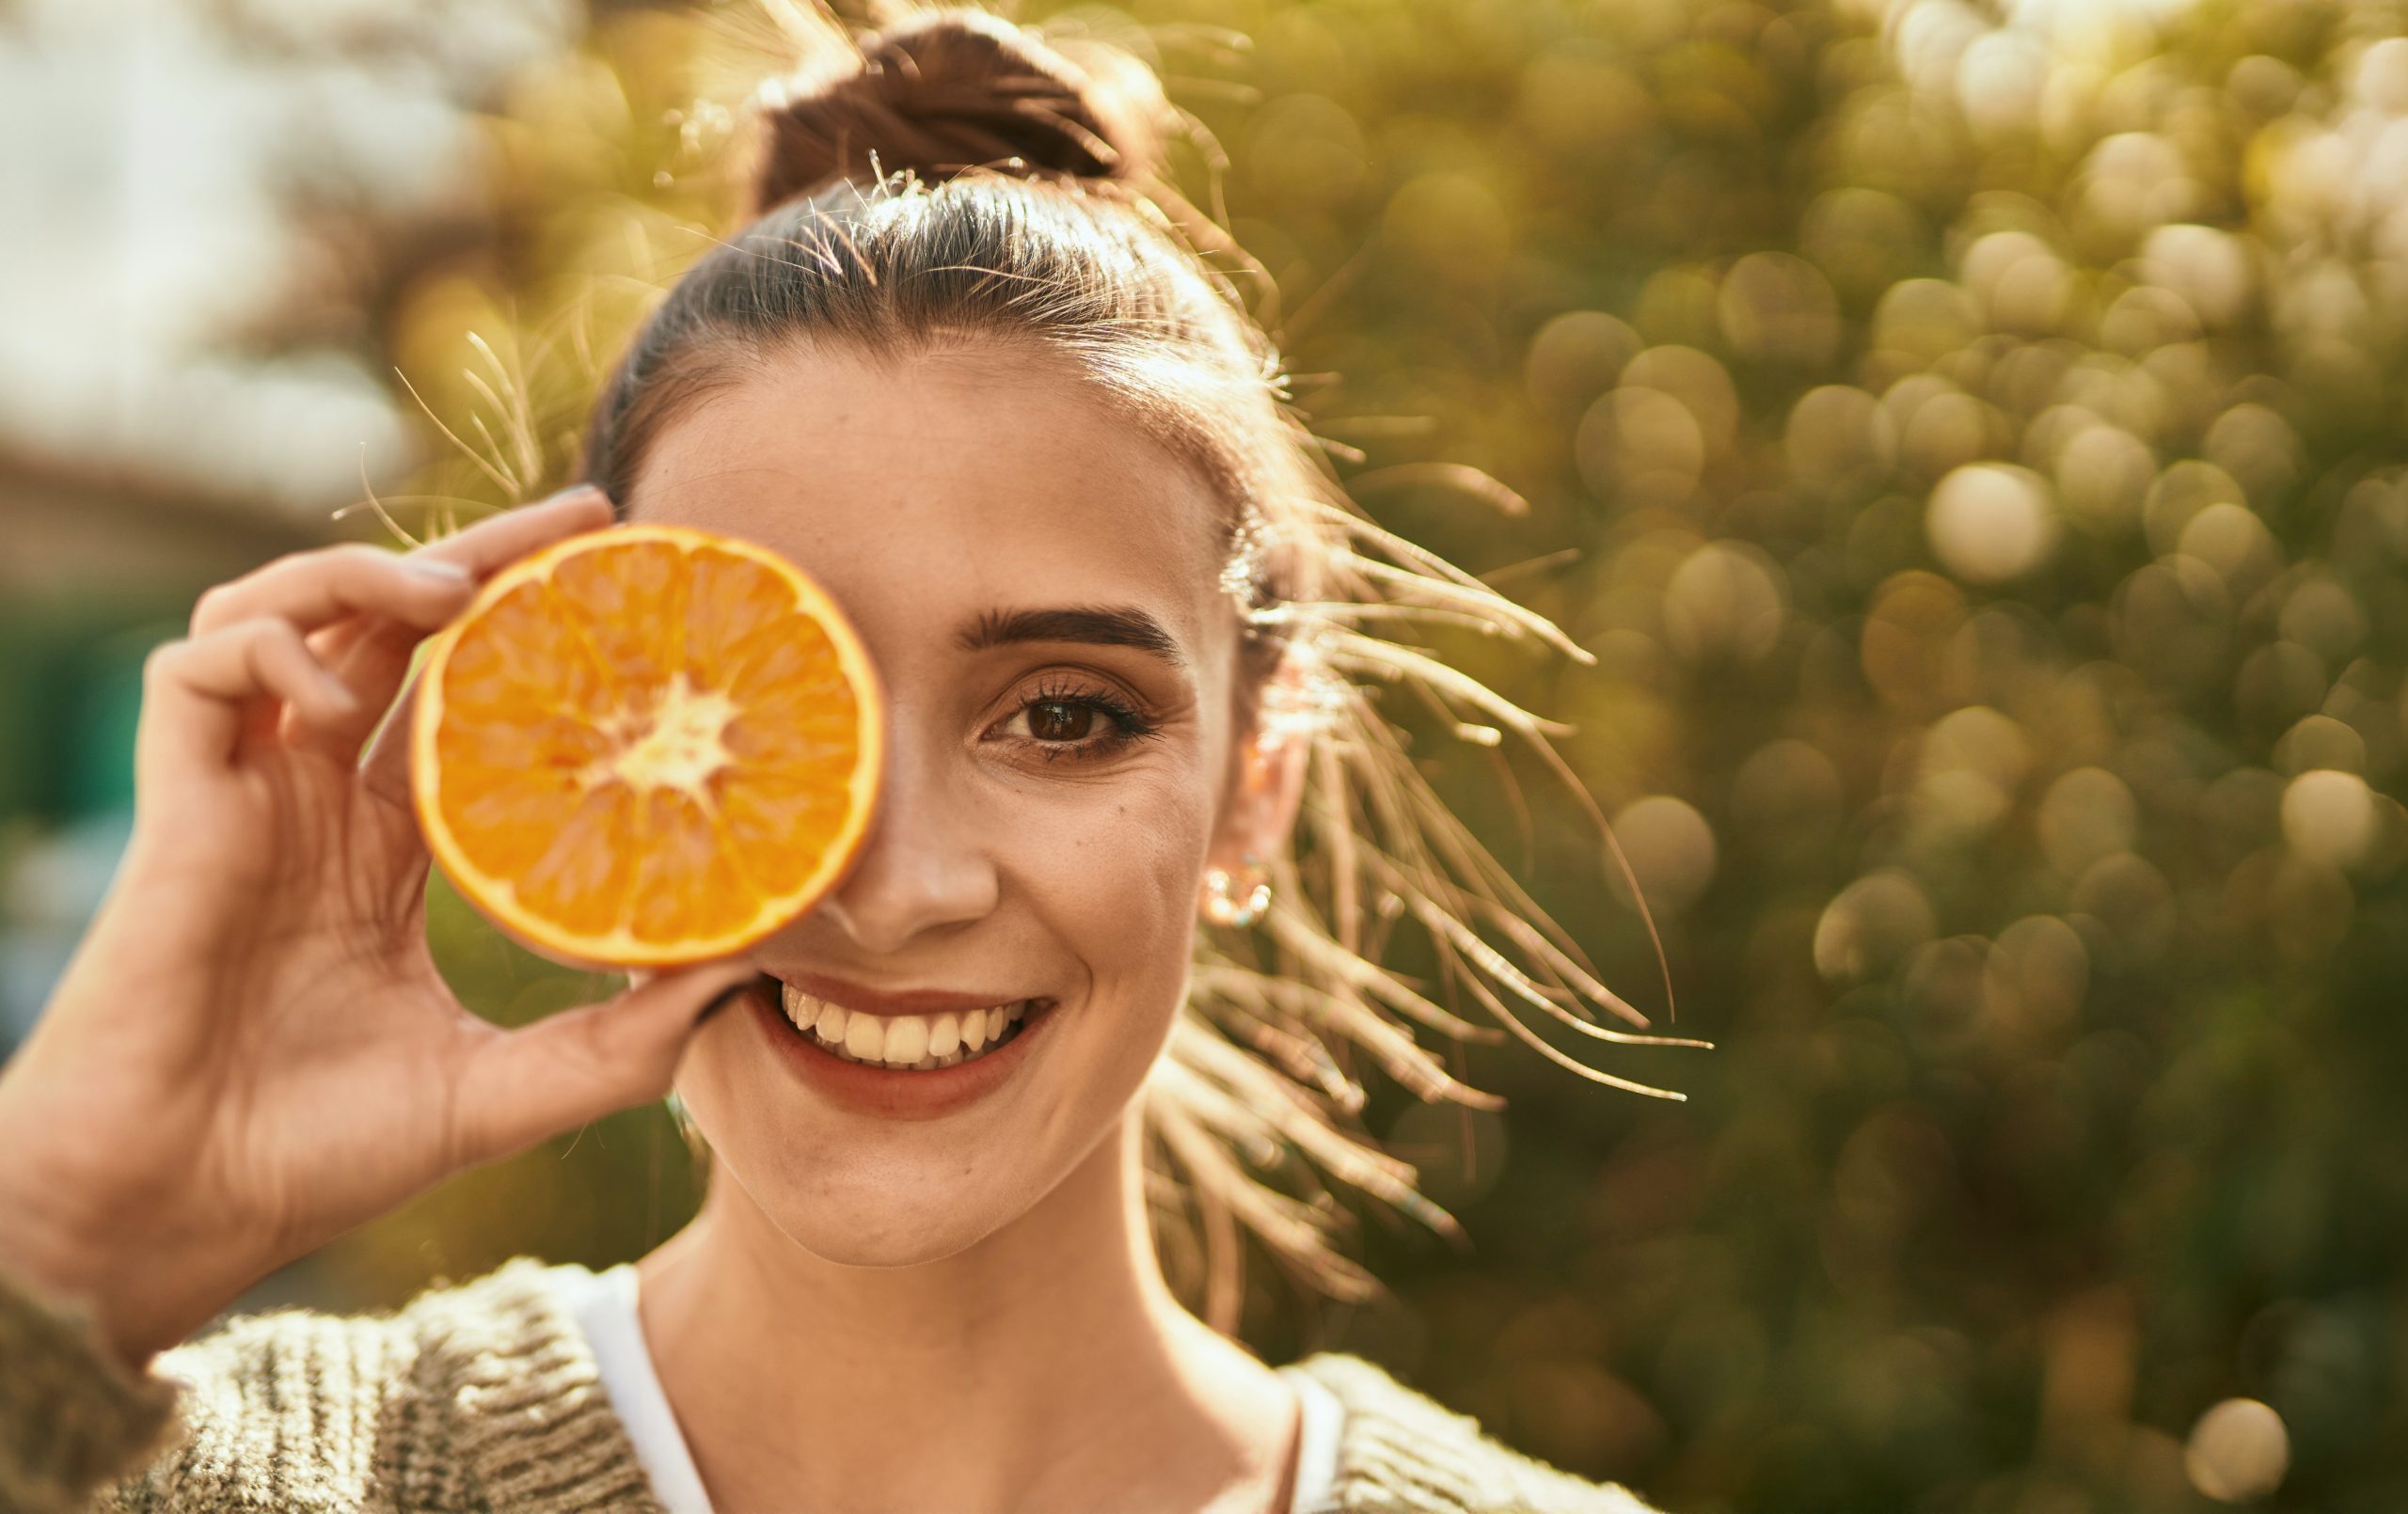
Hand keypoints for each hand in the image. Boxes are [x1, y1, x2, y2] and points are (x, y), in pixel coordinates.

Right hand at [0, 488, 754, 1367]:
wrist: (177, 1209)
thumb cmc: (319, 1158)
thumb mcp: (506, 1092)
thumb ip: (624, 1041)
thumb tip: (754, 978)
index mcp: (386, 852)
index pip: (464, 700)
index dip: (532, 637)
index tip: (628, 594)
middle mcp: (315, 804)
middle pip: (390, 627)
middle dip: (479, 555)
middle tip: (584, 519)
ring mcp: (242, 796)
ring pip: (281, 610)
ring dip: (365, 573)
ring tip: (453, 589)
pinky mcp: (174, 804)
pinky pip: (197, 668)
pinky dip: (271, 649)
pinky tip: (344, 697)